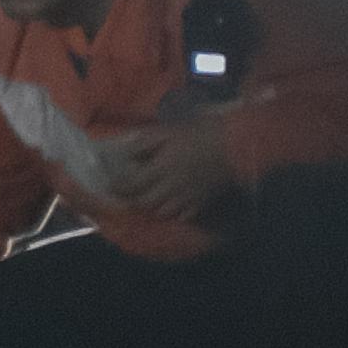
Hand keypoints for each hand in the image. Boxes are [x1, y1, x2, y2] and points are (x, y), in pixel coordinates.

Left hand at [127, 110, 245, 215]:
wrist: (237, 144)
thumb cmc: (202, 132)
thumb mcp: (170, 131)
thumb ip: (146, 143)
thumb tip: (126, 154)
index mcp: (163, 167)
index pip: (133, 183)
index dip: (119, 186)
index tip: (110, 184)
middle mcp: (172, 187)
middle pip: (145, 202)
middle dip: (132, 199)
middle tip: (125, 194)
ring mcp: (188, 198)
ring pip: (162, 212)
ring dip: (150, 208)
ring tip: (145, 200)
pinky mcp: (202, 202)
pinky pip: (183, 216)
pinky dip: (173, 214)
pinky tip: (170, 208)